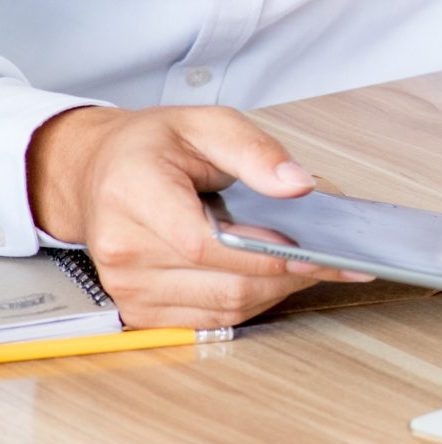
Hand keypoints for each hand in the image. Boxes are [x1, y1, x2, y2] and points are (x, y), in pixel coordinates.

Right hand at [25, 106, 367, 328]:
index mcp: (133, 193)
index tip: (315, 250)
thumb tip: (300, 185)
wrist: (99, 172)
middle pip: (222, 281)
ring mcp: (128, 287)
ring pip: (224, 307)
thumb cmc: (154, 147)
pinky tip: (278, 279)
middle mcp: (123, 248)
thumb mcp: (208, 123)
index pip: (204, 242)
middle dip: (289, 273)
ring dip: (278, 290)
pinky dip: (253, 302)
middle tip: (339, 257)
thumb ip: (257, 151)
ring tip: (317, 265)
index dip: (265, 252)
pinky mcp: (139, 311)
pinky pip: (211, 320)